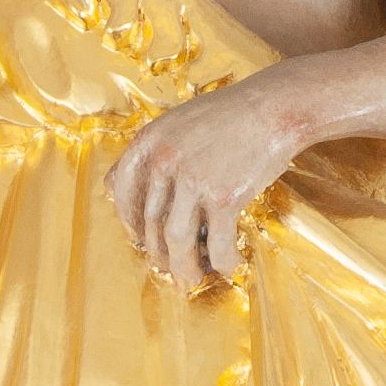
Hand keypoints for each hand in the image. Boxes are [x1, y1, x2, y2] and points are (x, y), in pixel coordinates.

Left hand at [107, 68, 310, 289]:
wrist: (275, 108)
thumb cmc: (229, 115)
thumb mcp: (176, 122)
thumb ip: (149, 152)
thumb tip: (111, 183)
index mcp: (149, 142)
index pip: (122, 191)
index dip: (128, 220)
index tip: (139, 236)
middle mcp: (165, 162)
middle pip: (150, 222)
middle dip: (157, 251)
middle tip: (169, 265)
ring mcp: (193, 180)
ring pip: (175, 240)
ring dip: (183, 266)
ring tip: (192, 278)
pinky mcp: (224, 197)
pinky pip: (218, 244)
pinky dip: (222, 262)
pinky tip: (230, 265)